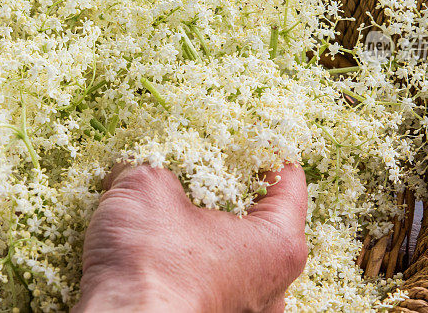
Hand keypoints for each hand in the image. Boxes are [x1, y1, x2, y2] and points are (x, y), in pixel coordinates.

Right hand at [75, 164, 307, 312]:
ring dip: (203, 233)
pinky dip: (186, 265)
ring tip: (168, 211)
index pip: (289, 183)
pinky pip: (205, 284)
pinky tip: (154, 251)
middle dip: (227, 194)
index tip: (244, 138)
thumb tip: (138, 168)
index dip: (264, 152)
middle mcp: (271, 289)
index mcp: (278, 245)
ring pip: (232, 258)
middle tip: (198, 171)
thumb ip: (151, 168)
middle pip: (262, 223)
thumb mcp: (147, 186)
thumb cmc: (149, 264)